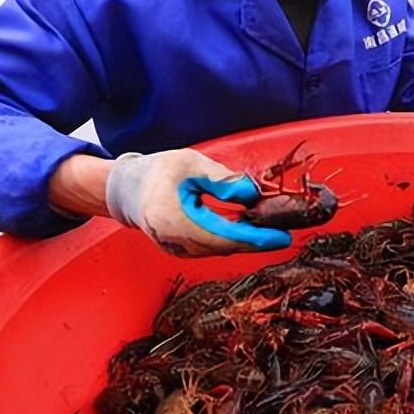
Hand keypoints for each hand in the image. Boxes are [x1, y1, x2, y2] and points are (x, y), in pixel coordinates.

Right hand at [104, 149, 291, 256]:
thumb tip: (252, 194)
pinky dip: (234, 240)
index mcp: (174, 220)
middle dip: (258, 240)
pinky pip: (214, 247)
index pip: (224, 235)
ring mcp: (178, 250)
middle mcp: (175, 242)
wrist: (127, 189)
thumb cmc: (157, 171)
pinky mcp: (182, 250)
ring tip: (273, 228)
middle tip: (287, 230)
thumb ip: (222, 179)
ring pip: (221, 249)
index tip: (283, 237)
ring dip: (248, 241)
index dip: (256, 238)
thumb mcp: (190, 163)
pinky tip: (252, 230)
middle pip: (226, 247)